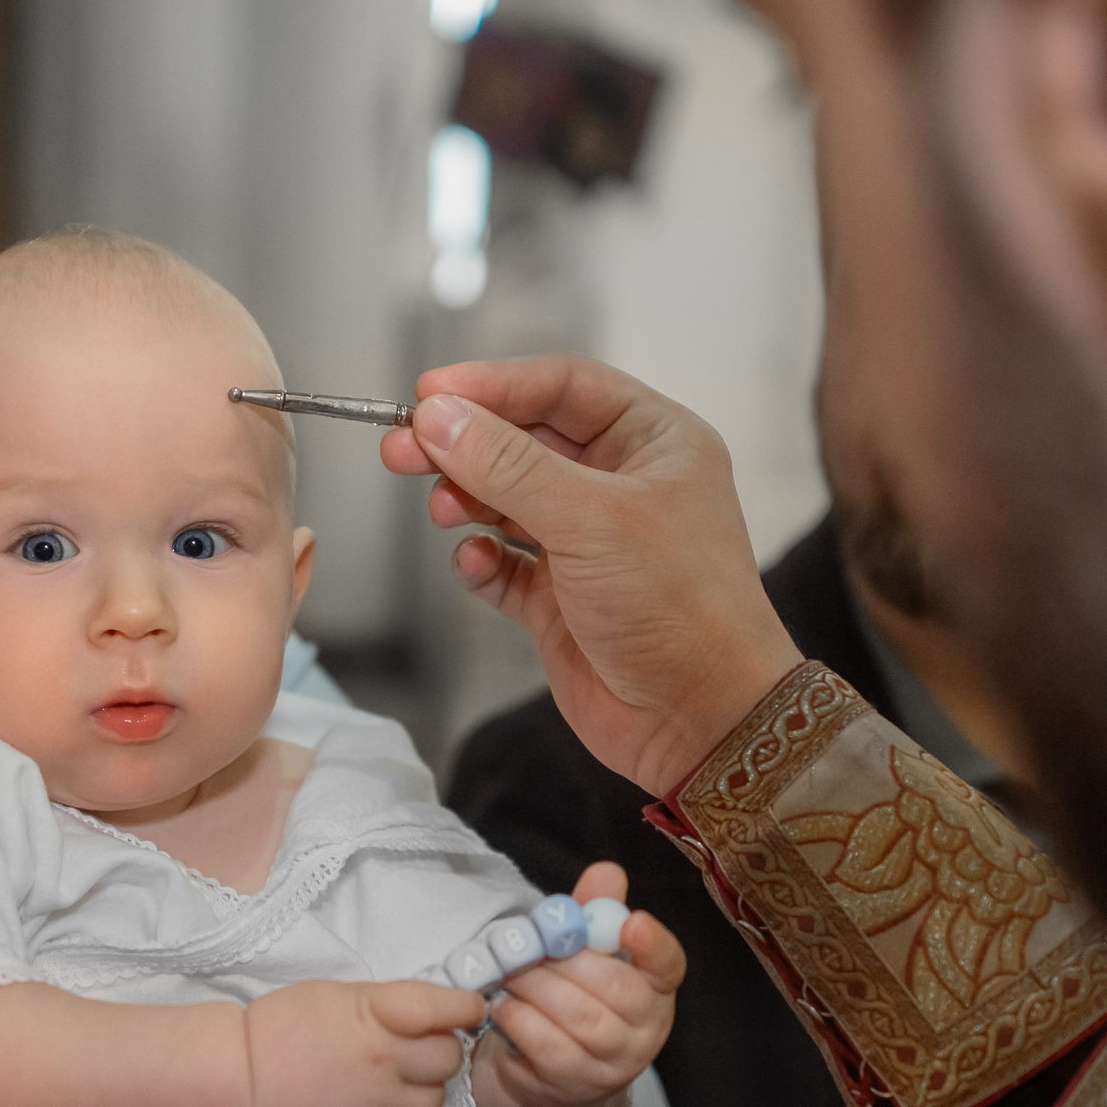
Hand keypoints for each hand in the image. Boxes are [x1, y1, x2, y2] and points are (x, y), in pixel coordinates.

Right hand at [243, 980, 482, 1106]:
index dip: (465, 1008)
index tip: (466, 1010)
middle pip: (450, 1058)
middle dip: (436, 1052)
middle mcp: (390, 1061)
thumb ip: (388, 1005)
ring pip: (438, 1102)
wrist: (240, 1087)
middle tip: (407, 1052)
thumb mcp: (338, 995)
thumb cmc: (280, 1030)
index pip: (451, 1008)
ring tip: (387, 1088)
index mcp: (381, 1013)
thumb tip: (429, 1017)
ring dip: (421, 1093)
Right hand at [380, 355, 805, 796]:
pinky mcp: (563, 602)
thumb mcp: (590, 518)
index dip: (494, 384)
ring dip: (467, 498)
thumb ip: (506, 464)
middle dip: (465, 443)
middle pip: (525, 441)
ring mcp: (591, 545)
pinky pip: (506, 565)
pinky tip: (474, 563)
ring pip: (509, 500)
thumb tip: (438, 416)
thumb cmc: (679, 607)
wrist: (703, 721)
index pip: (563, 387)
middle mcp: (624, 486)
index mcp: (655, 443)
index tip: (429, 393)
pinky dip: (482, 561)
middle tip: (403, 446)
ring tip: (442, 509)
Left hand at [484, 863, 685, 1106]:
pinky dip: (519, 1019)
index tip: (633, 922)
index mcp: (656, 989)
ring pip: (580, 1019)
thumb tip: (606, 872)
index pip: (669, 965)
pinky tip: (503, 1004)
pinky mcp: (575, 1085)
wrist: (547, 1072)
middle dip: (565, 962)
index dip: (654, 944)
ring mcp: (614, 1064)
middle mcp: (646, 1031)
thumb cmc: (572, 997)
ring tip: (509, 972)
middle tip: (527, 946)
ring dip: (535, 988)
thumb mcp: (584, 954)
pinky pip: (547, 1047)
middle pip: (616, 991)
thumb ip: (595, 913)